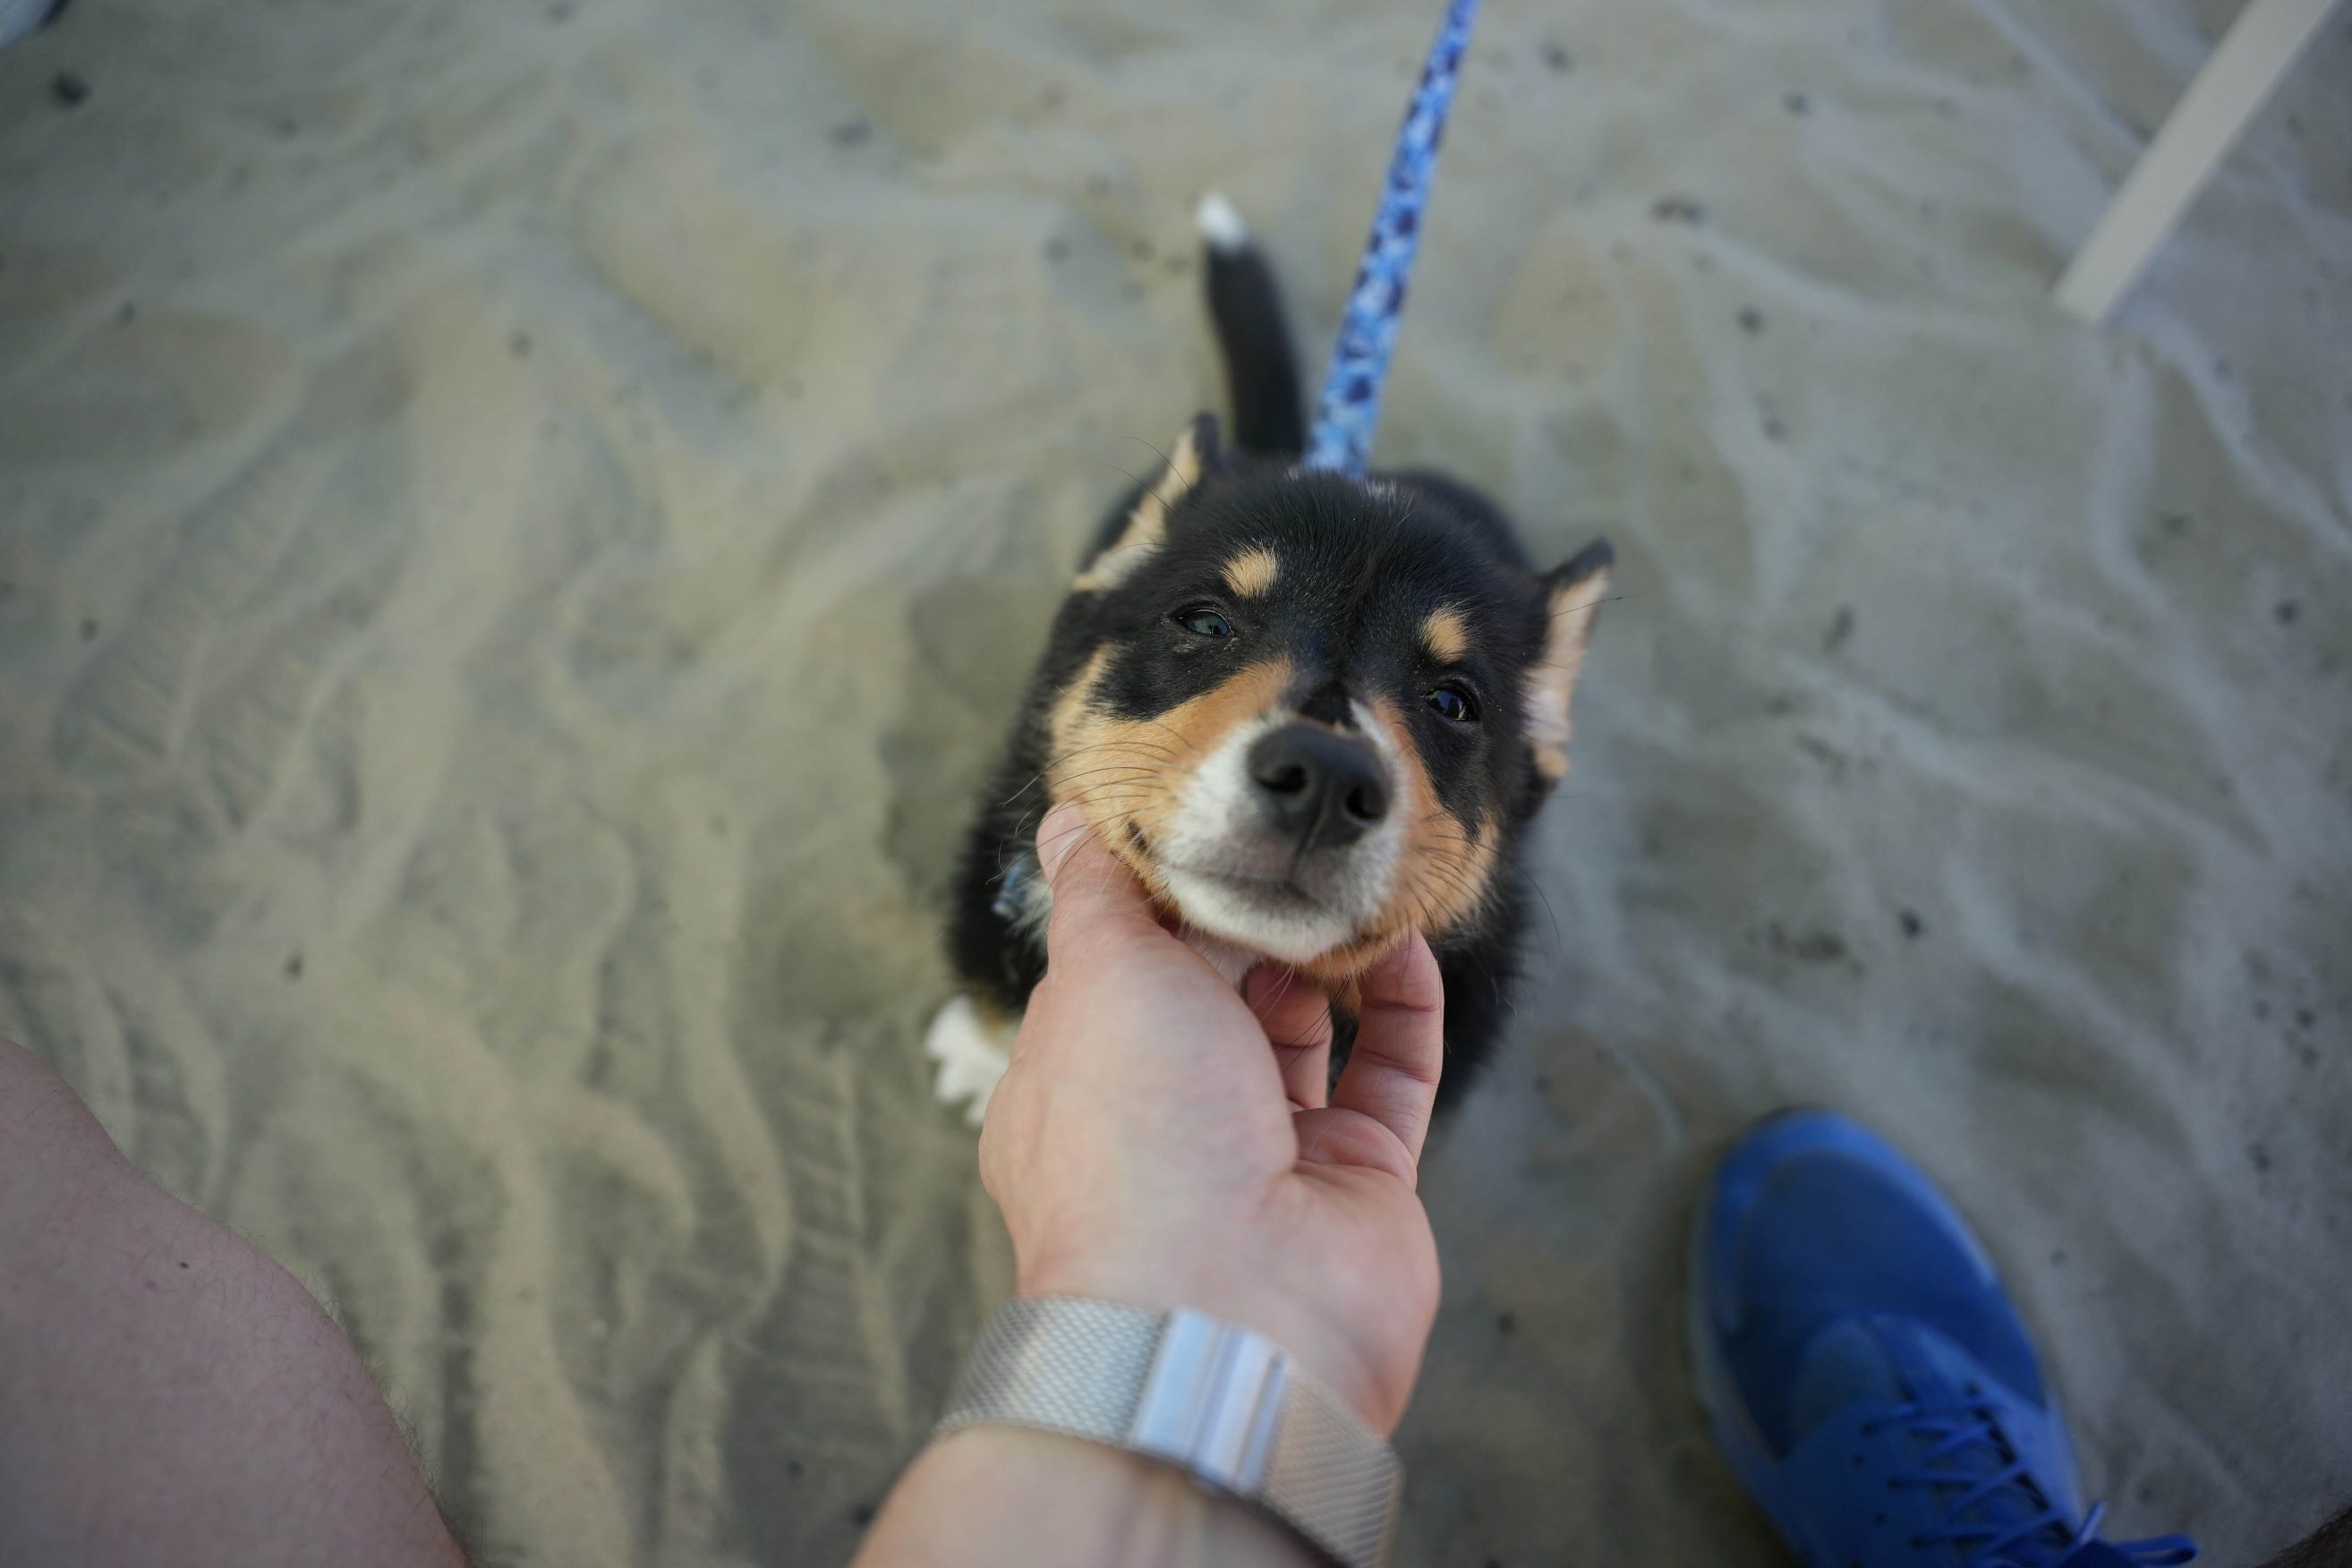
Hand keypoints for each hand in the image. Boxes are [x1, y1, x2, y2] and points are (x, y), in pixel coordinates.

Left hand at [978, 802, 1444, 1432]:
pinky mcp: (1359, 1180)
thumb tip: (1069, 822)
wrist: (1231, 1308)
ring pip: (1302, 1032)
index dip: (1150, 902)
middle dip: (1243, 923)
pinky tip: (1404, 939)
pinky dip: (1403, 1004)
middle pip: (1209, 999)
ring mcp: (1266, 1156)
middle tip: (1282, 837)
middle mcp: (1166, 1124)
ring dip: (1322, 956)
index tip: (1196, 820)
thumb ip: (1095, 897)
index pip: (1110, 975)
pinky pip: (1390, 1075)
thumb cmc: (1137, 1136)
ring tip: (1342, 878)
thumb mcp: (1097, 978)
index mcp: (1075, 1085)